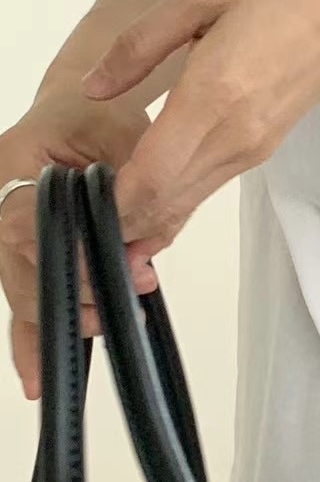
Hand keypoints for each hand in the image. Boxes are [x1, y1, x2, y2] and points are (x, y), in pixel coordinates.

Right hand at [0, 94, 156, 399]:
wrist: (80, 105)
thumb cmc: (100, 113)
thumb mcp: (124, 133)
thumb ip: (133, 189)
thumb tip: (143, 254)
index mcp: (13, 162)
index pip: (29, 223)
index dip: (71, 254)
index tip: (117, 269)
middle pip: (22, 266)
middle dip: (73, 293)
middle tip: (123, 303)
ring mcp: (4, 228)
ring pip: (21, 288)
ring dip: (55, 319)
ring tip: (79, 350)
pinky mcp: (22, 248)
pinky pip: (23, 294)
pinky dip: (33, 334)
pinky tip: (37, 376)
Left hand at [82, 0, 319, 251]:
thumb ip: (139, 44)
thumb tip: (95, 88)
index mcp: (213, 96)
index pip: (149, 180)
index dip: (106, 205)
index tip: (72, 199)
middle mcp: (233, 136)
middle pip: (163, 206)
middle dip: (116, 222)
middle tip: (75, 215)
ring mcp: (252, 149)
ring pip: (185, 204)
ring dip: (141, 216)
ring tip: (99, 207)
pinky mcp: (263, 149)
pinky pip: (205, 187)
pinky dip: (170, 199)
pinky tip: (143, 189)